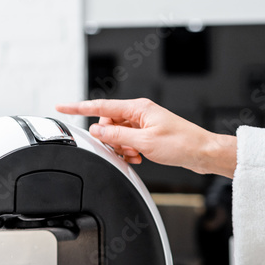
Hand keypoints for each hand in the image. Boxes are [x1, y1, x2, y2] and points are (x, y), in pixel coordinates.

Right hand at [55, 98, 236, 176]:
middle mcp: (140, 113)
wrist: (202, 153)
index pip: (101, 106)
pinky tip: (139, 157)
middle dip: (110, 139)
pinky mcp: (149, 135)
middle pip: (109, 124)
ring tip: (136, 155)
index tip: (62, 107)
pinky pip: (129, 142)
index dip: (79, 107)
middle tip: (122, 150)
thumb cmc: (182, 144)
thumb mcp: (145, 142)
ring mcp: (144, 124)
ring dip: (122, 148)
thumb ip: (118, 136)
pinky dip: (130, 151)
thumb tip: (97, 131)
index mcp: (138, 108)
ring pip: (119, 135)